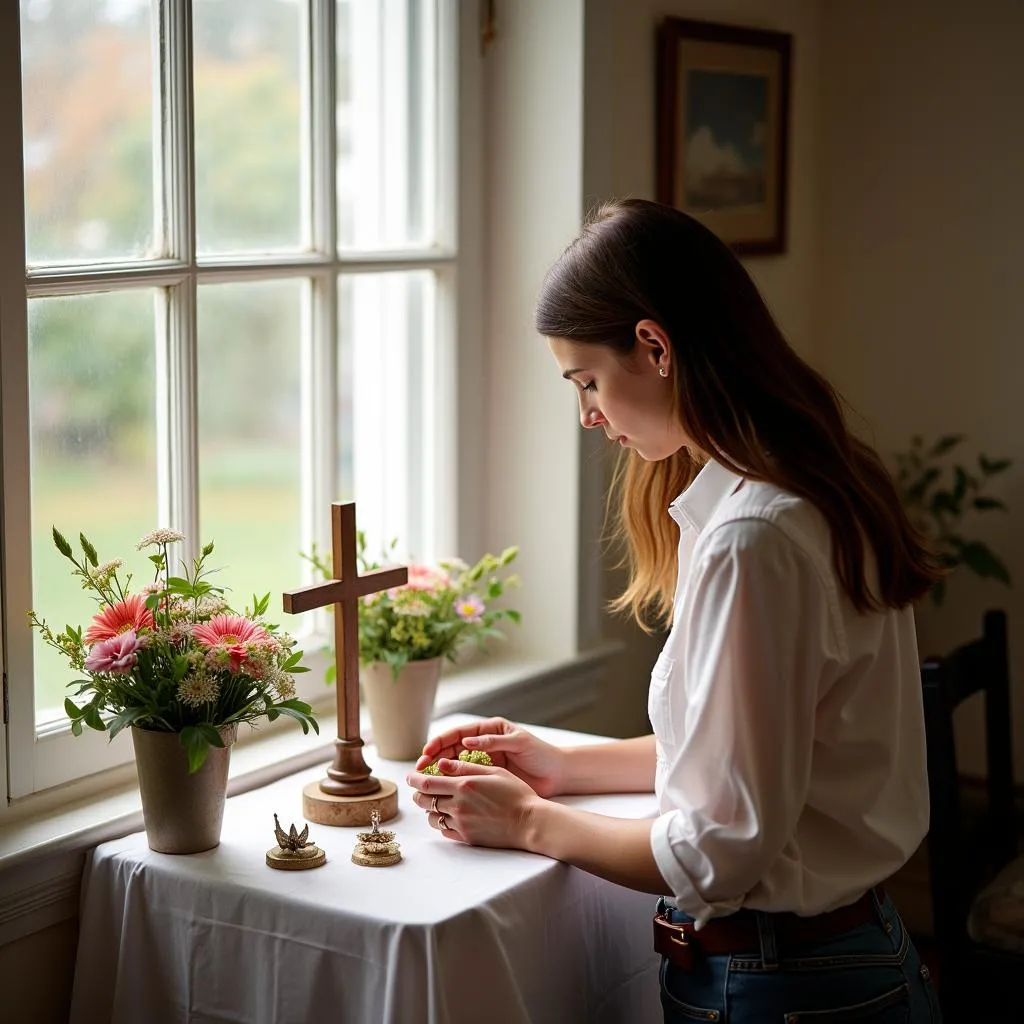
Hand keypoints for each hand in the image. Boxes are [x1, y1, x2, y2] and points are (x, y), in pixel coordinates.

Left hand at [407, 759, 540, 848]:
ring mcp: (461, 824)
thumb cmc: (516, 793)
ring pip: (432, 818)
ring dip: (430, 809)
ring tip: (438, 803)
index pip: (427, 783)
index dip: (415, 779)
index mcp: (464, 785)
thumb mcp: (494, 772)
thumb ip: (465, 767)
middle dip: (419, 794)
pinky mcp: (467, 838)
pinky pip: (444, 831)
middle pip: (424, 801)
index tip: (410, 776)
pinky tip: (450, 816)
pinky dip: (442, 822)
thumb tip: (442, 763)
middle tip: (422, 789)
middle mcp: (458, 805)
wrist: (530, 822)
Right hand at [415, 717, 565, 797]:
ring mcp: (485, 760)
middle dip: (434, 757)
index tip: (427, 752)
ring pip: (455, 764)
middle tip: (419, 768)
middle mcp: (484, 743)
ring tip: (425, 780)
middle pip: (452, 748)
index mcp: (489, 730)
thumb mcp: (518, 742)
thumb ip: (493, 741)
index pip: (458, 733)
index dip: (440, 742)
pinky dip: (453, 782)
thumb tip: (466, 740)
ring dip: (439, 771)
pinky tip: (443, 790)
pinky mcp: (489, 776)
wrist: (558, 773)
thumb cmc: (541, 753)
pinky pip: (466, 777)